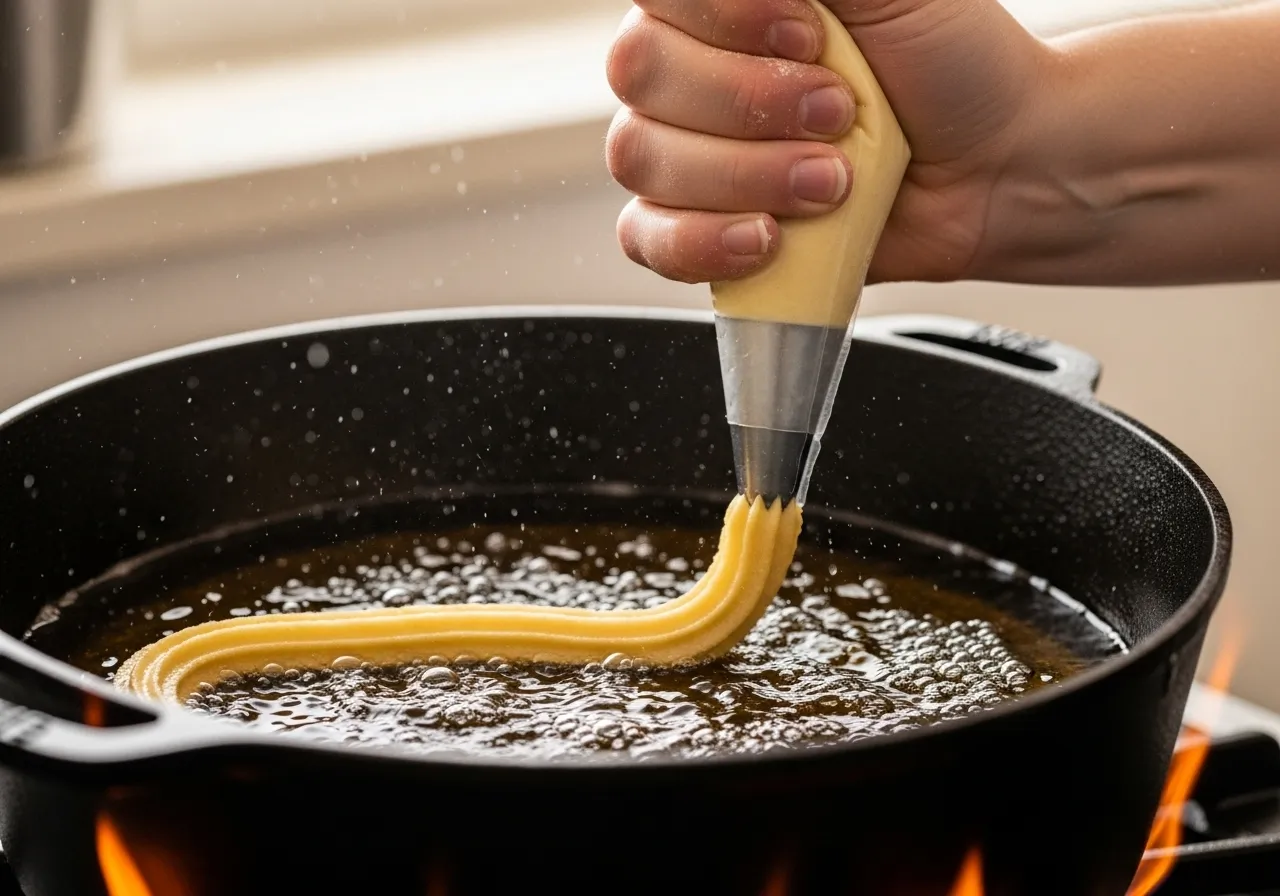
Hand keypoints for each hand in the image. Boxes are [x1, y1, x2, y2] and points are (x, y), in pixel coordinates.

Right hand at [604, 0, 1048, 284]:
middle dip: (748, 103)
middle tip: (837, 114)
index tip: (810, 36)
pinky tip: (765, 237)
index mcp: (722, 0)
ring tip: (829, 182)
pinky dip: (701, 243)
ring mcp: (687, 151)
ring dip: (744, 174)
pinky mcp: (698, 226)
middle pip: (640, 76)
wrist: (993, 164)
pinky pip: (645, 238)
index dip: (724, 19)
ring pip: (642, 157)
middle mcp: (689, 69)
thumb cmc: (950, 63)